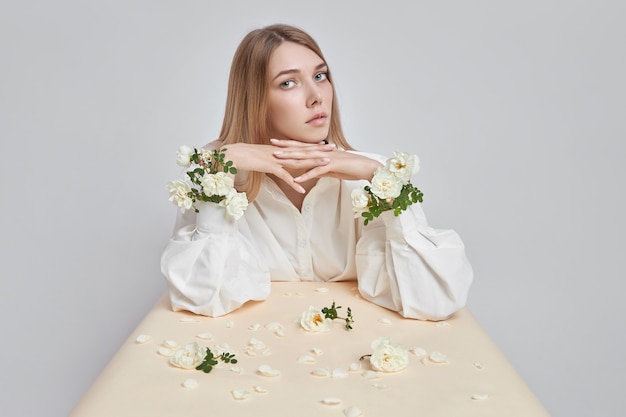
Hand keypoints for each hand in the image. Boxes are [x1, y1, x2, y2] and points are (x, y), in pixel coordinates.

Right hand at [211, 140, 333, 193]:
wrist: (228, 155)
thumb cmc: (239, 157)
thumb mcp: (256, 161)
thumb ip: (265, 164)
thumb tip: (272, 167)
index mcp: (277, 150)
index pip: (298, 147)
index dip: (311, 146)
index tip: (323, 144)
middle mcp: (278, 152)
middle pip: (303, 151)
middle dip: (319, 149)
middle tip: (335, 147)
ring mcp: (274, 159)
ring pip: (298, 161)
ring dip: (313, 163)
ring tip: (328, 164)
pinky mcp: (268, 166)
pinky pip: (284, 176)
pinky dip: (293, 182)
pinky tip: (303, 188)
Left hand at [278, 145, 381, 183]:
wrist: (366, 167)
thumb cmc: (351, 167)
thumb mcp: (333, 168)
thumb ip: (321, 168)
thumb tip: (312, 172)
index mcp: (322, 151)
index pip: (302, 146)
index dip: (289, 144)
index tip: (276, 143)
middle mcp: (322, 152)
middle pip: (301, 149)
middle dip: (285, 148)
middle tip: (271, 146)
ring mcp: (327, 158)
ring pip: (306, 158)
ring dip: (291, 159)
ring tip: (279, 160)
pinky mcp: (333, 166)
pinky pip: (317, 171)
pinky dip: (306, 175)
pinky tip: (297, 179)